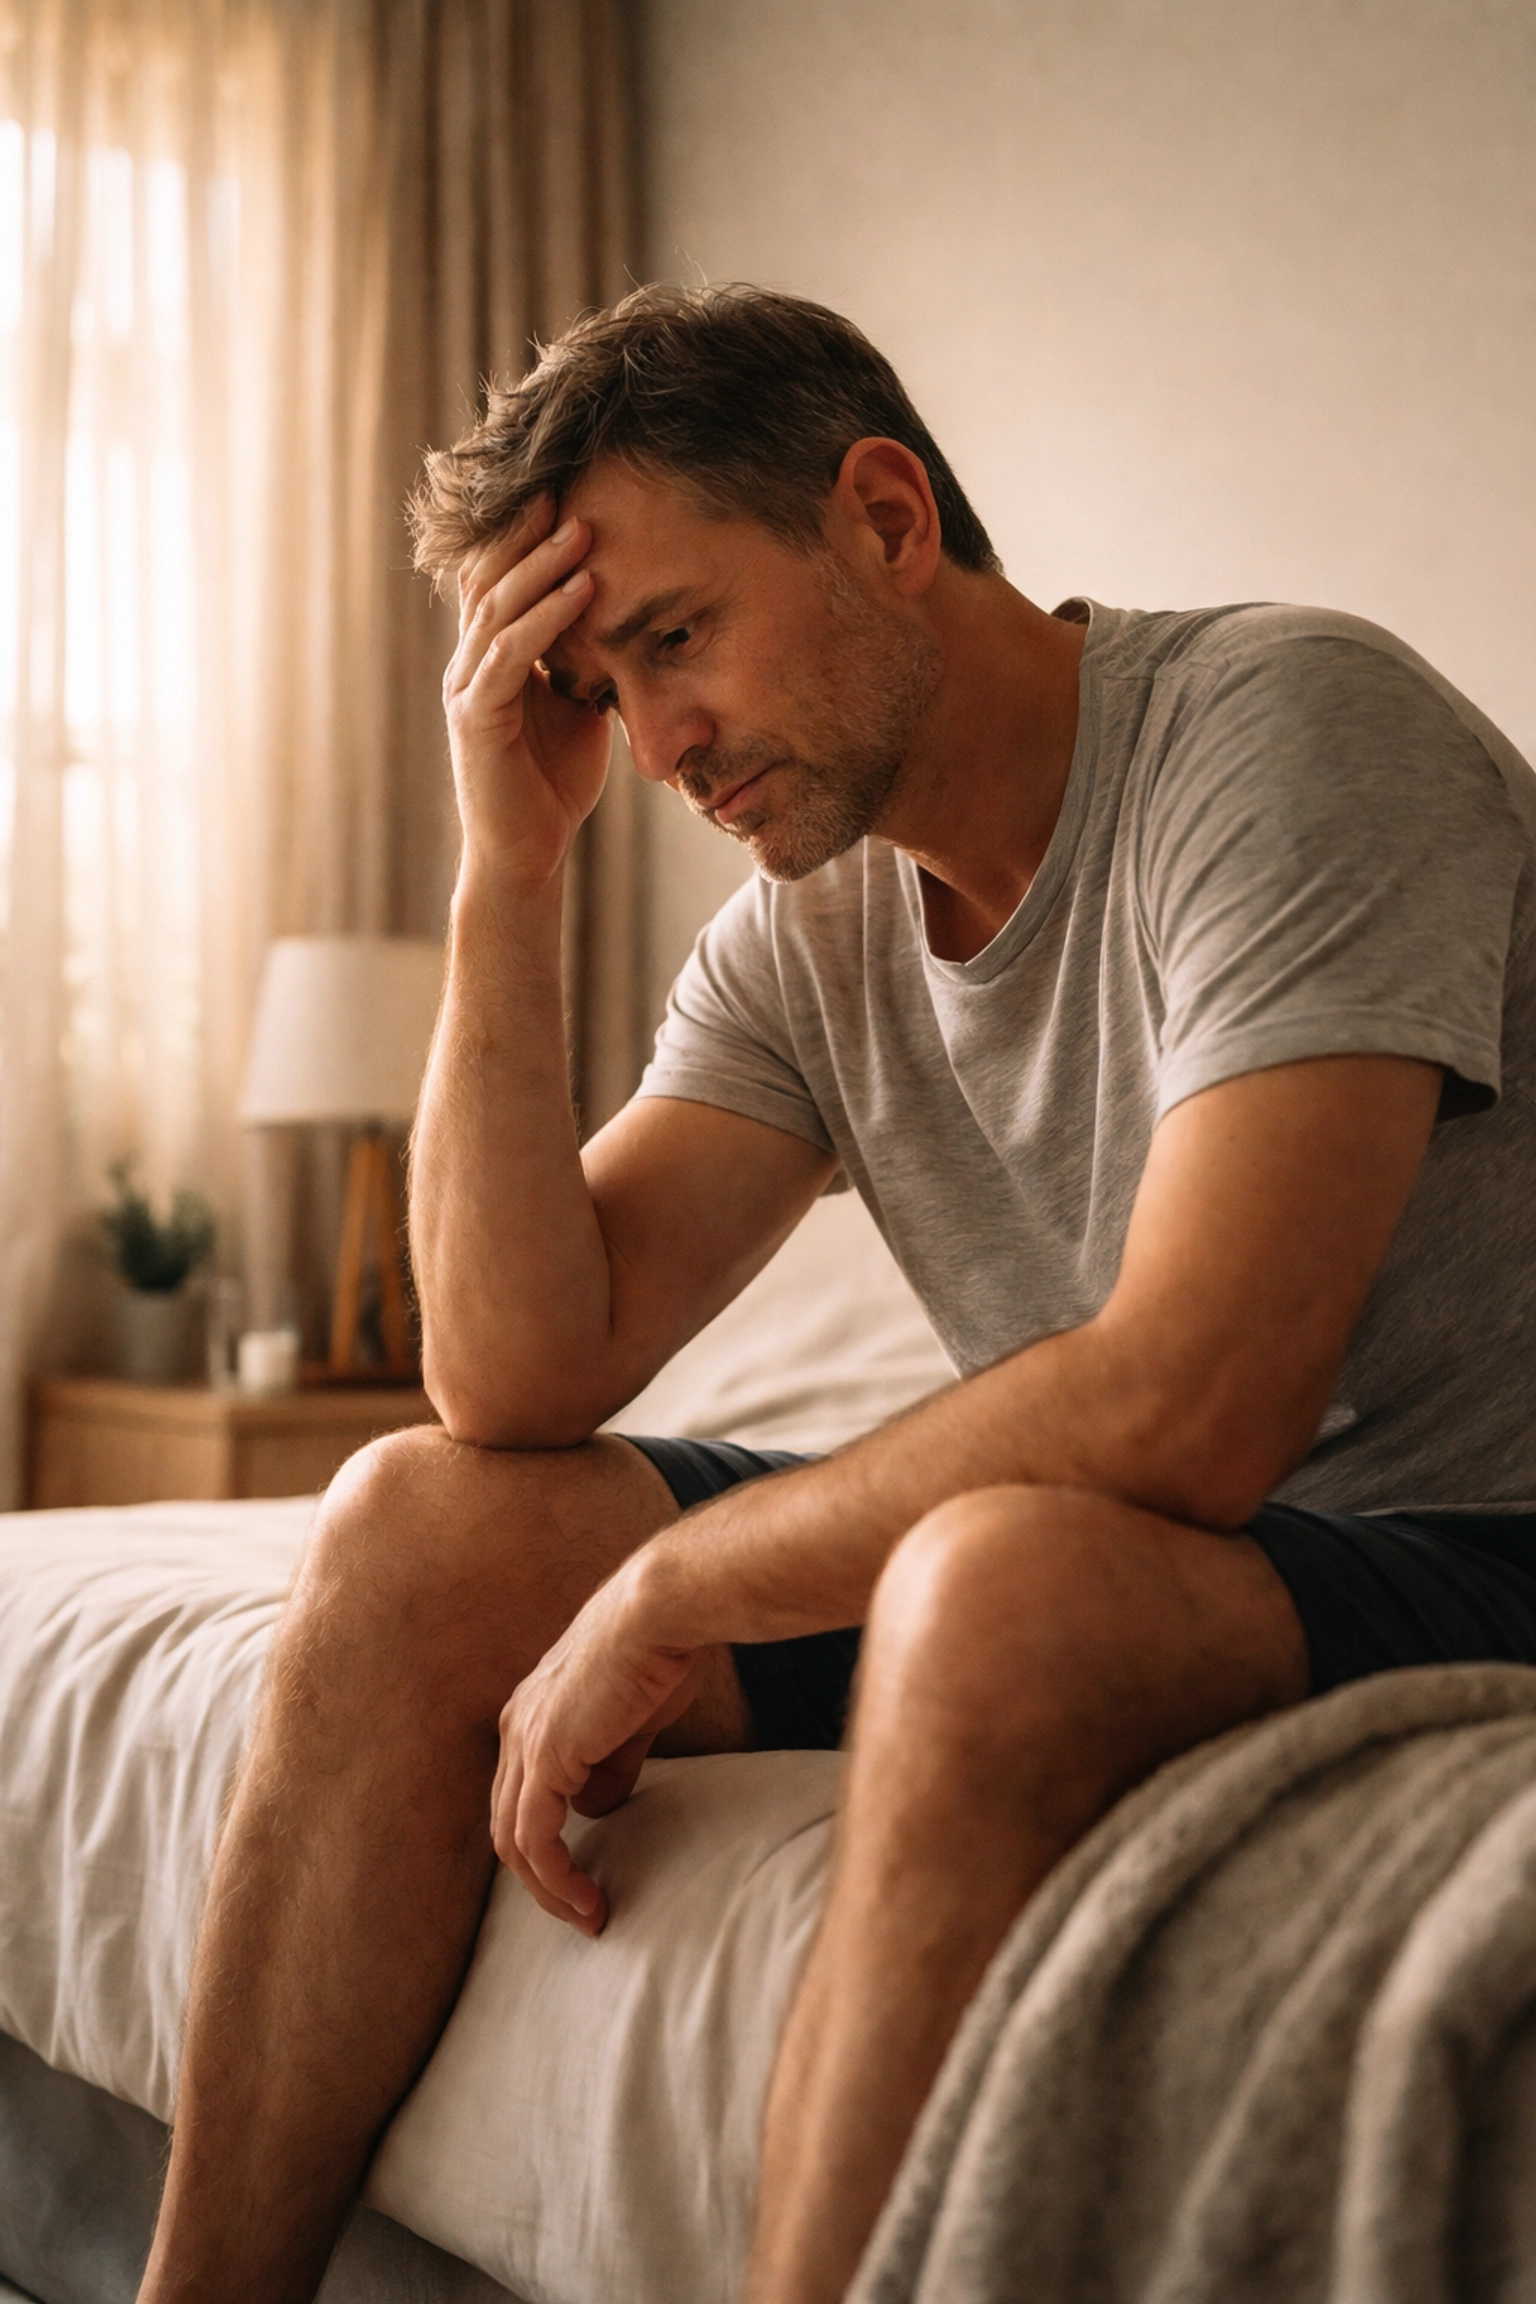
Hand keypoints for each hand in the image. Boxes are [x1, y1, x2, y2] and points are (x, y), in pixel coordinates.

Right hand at [444, 497, 610, 884]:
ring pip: (499, 609)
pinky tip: (581, 590)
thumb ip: (584, 665)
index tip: (566, 491)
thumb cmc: (552, 787)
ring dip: (543, 565)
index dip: (524, 537)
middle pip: (490, 580)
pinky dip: (546, 619)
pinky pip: (511, 655)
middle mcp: (468, 664)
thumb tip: (624, 625)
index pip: (498, 581)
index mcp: (488, 659)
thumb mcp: (577, 712)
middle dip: (529, 532)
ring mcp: (466, 689)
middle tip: (569, 485)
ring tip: (585, 528)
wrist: (527, 856)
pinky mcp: (476, 718)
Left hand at [491, 1561, 704, 1935]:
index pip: (521, 1793)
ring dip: (548, 1889)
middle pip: (507, 1823)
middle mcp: (515, 1726)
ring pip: (512, 1841)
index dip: (548, 1840)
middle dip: (542, 1876)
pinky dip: (556, 1879)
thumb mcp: (631, 1719)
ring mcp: (523, 1741)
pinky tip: (587, 1899)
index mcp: (532, 1711)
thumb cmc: (658, 1651)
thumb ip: (611, 1763)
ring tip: (588, 1916)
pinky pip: (534, 1840)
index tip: (587, 1874)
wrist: (660, 1612)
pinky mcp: (543, 1758)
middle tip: (584, 1907)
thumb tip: (600, 1808)